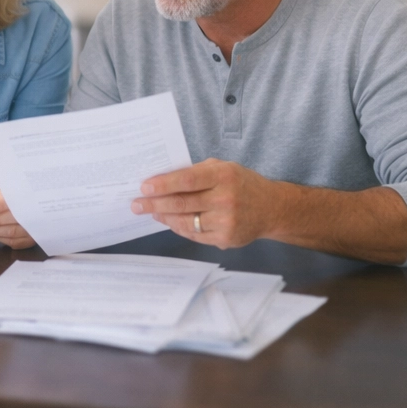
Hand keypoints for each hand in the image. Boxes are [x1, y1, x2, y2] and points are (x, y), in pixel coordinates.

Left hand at [0, 191, 36, 249]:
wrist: (30, 211)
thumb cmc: (15, 201)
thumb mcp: (6, 194)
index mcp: (25, 199)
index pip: (13, 203)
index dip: (0, 207)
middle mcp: (31, 215)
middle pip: (12, 219)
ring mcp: (31, 230)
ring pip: (11, 233)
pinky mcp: (29, 240)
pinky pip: (13, 242)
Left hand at [131, 158, 280, 248]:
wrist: (271, 209)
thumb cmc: (241, 183)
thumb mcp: (223, 168)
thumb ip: (196, 172)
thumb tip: (163, 180)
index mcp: (223, 176)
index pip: (186, 180)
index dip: (163, 184)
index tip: (143, 187)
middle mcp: (225, 199)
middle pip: (182, 203)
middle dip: (154, 204)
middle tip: (136, 204)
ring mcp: (226, 222)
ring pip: (185, 222)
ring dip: (163, 217)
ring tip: (150, 212)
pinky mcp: (225, 239)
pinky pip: (194, 235)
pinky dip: (178, 227)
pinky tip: (169, 221)